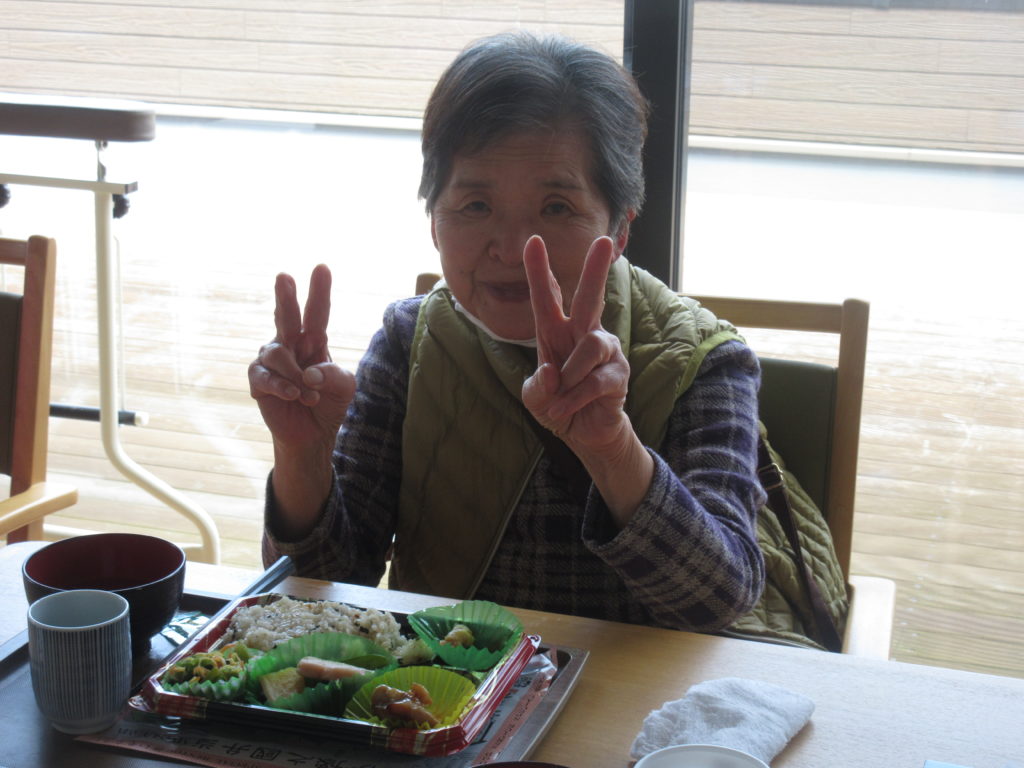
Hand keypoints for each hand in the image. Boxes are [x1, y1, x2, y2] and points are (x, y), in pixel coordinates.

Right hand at [248, 264, 355, 452]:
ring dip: (296, 376)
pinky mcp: (258, 381)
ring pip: (277, 353)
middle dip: (285, 296)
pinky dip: (283, 387)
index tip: (322, 268)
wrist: (313, 435)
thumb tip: (309, 372)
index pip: (317, 312)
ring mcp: (272, 361)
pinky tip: (294, 396)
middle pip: (286, 315)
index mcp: (314, 340)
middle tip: (284, 276)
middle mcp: (290, 344)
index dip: (319, 291)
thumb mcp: (345, 388)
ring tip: (310, 395)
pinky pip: (265, 376)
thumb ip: (334, 375)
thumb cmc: (329, 404)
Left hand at [521, 235, 631, 458]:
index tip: (533, 242)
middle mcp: (583, 334)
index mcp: (556, 332)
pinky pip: (595, 381)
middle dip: (594, 270)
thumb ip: (538, 386)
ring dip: (569, 375)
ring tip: (559, 396)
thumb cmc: (558, 406)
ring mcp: (605, 351)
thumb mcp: (536, 398)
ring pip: (589, 347)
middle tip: (602, 241)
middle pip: (589, 297)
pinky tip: (563, 410)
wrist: (584, 435)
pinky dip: (574, 398)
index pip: (547, 298)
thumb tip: (553, 372)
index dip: (540, 271)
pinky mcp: (618, 374)